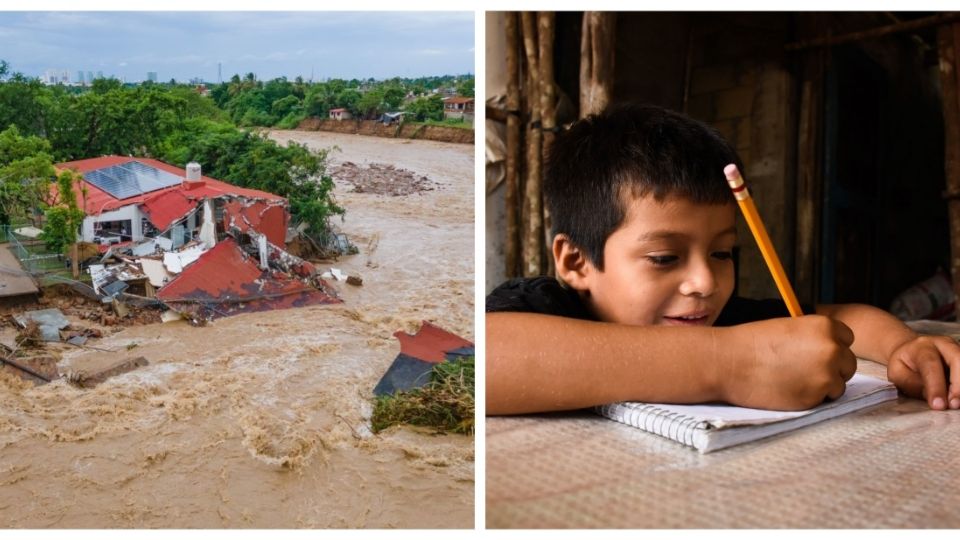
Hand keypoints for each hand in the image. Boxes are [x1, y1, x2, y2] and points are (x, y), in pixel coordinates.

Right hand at [719, 315, 857, 410]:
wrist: (729, 363)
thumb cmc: (751, 343)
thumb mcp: (788, 327)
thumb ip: (812, 337)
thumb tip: (827, 349)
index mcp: (825, 327)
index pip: (847, 338)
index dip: (832, 346)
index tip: (815, 351)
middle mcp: (832, 350)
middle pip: (848, 363)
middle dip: (832, 368)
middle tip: (806, 370)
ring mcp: (826, 376)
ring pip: (839, 384)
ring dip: (823, 385)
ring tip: (795, 380)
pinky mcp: (815, 398)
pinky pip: (823, 400)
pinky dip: (811, 397)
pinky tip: (789, 389)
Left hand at [887, 335, 959, 409]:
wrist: (911, 351)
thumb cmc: (904, 364)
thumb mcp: (897, 373)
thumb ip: (913, 384)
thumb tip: (934, 398)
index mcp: (922, 347)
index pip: (930, 365)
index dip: (936, 386)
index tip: (938, 405)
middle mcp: (943, 344)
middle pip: (958, 360)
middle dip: (958, 385)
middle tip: (954, 405)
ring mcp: (957, 350)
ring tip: (956, 404)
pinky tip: (958, 398)